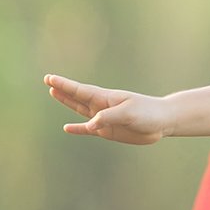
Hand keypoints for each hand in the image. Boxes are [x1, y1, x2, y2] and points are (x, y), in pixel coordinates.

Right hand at [44, 74, 171, 144]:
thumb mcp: (128, 113)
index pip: (80, 90)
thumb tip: (89, 126)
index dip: (64, 85)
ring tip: (53, 94)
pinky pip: (88, 129)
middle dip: (63, 90)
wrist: (161, 121)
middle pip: (77, 97)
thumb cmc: (147, 112)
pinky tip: (68, 128)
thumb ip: (107, 118)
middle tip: (48, 81)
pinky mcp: (108, 131)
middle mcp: (102, 106)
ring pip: (80, 110)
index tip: (50, 79)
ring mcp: (104, 118)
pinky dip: (78, 129)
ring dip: (67, 103)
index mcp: (105, 98)